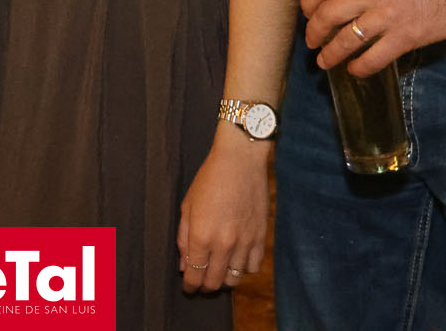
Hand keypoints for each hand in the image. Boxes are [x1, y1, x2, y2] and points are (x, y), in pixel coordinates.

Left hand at [176, 130, 268, 293]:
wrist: (241, 160)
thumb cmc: (209, 179)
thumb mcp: (188, 206)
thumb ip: (184, 238)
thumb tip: (184, 265)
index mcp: (202, 236)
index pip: (194, 275)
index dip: (190, 285)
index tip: (188, 286)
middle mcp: (224, 244)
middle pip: (214, 282)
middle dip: (205, 285)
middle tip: (201, 280)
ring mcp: (245, 242)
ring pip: (235, 278)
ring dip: (224, 278)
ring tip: (219, 270)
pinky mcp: (261, 237)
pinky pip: (253, 267)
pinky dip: (244, 268)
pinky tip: (237, 259)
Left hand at [301, 0, 445, 74]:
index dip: (307, 4)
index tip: (308, 14)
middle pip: (326, 16)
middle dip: (314, 33)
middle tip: (313, 42)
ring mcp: (386, 16)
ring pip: (345, 41)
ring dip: (331, 55)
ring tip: (325, 62)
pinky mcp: (404, 37)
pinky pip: (373, 59)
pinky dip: (359, 68)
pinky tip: (355, 70)